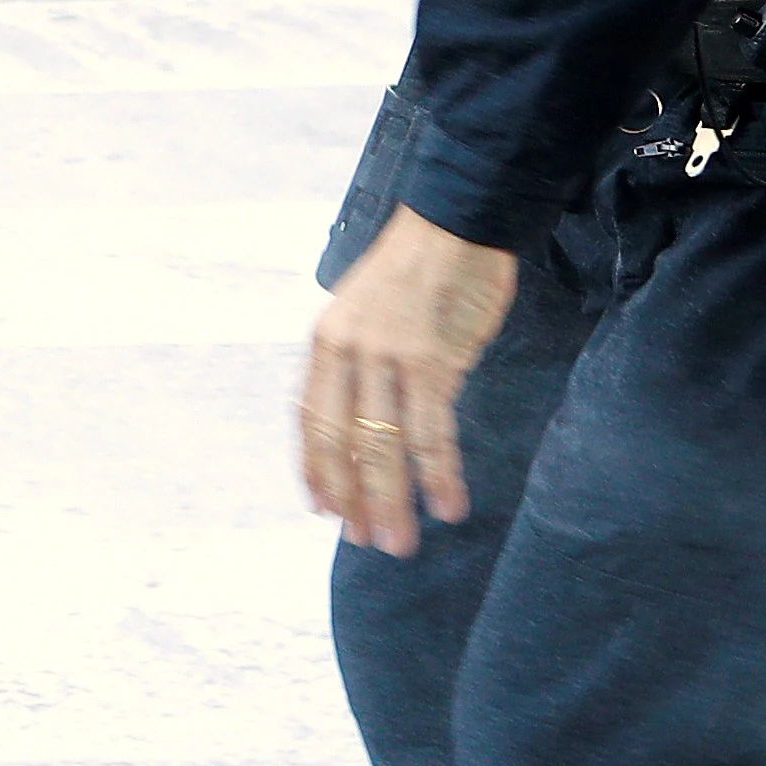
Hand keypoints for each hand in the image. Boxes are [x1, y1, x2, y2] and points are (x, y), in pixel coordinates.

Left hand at [303, 209, 521, 556]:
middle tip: (368, 542)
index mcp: (325, 342)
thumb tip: (363, 423)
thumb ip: (359, 365)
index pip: (310, 420)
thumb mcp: (367, 316)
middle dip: (353, 498)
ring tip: (401, 542)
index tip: (325, 511)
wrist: (455, 223)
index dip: (317, 469)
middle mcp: (347, 351)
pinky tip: (447, 505)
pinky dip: (439, 473)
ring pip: (383, 444)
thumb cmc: (415, 273)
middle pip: (342, 441)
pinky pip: (432, 429)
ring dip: (392, 500)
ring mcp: (388, 355)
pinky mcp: (432, 358)